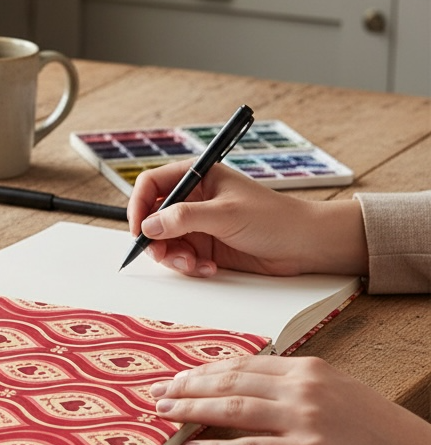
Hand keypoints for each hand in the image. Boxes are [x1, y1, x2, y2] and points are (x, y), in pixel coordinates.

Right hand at [127, 162, 367, 277]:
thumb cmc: (273, 218)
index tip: (139, 230)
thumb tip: (148, 227)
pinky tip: (210, 268)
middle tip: (166, 255)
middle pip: (152, 218)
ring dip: (174, 257)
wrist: (305, 245)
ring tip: (195, 264)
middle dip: (156, 240)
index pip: (150, 185)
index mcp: (197, 177)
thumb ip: (183, 218)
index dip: (138, 206)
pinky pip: (181, 258)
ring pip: (164, 242)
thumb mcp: (225, 214)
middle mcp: (193, 199)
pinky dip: (190, 267)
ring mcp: (198, 225)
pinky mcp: (206, 247)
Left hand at [152, 356, 430, 444]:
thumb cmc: (383, 433)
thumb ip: (298, 386)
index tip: (178, 376)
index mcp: (310, 369)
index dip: (204, 371)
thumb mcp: (340, 393)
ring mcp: (306, 418)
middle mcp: (304, 387)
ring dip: (190, 410)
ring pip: (232, 409)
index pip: (243, 365)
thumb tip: (254, 388)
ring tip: (162, 414)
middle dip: (187, 386)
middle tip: (156, 392)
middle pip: (230, 381)